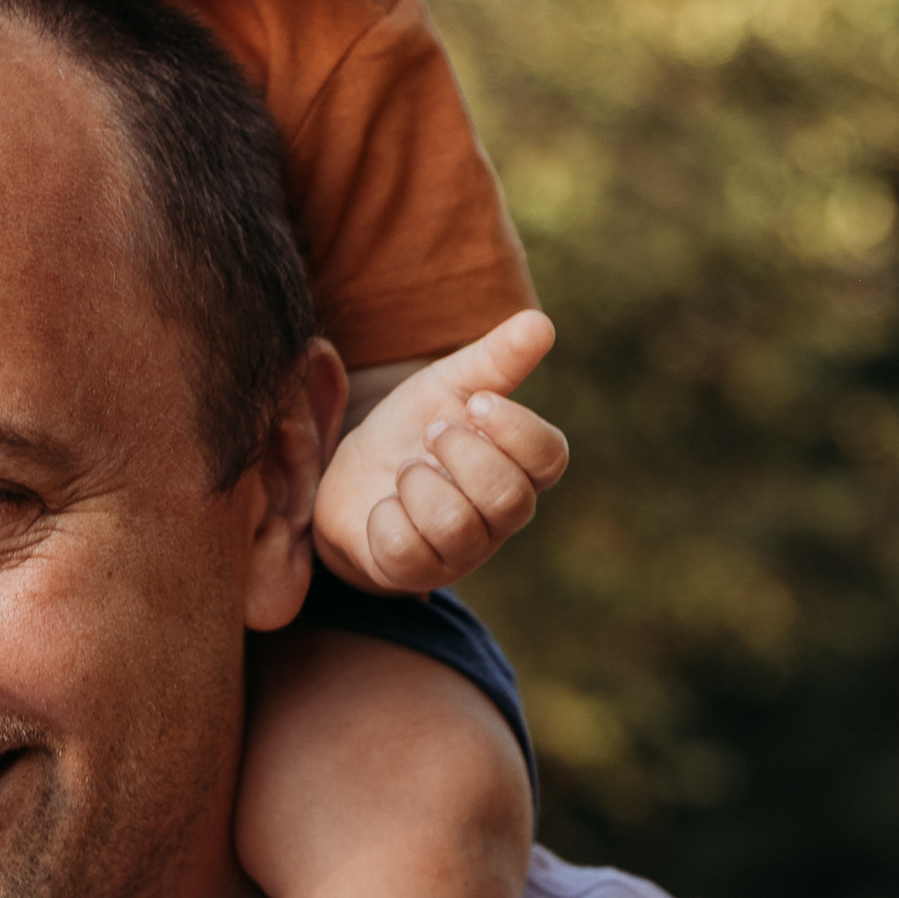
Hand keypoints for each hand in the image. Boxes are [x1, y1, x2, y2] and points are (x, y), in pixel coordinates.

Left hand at [311, 311, 566, 594]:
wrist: (348, 476)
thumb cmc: (411, 433)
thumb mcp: (446, 386)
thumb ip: (494, 360)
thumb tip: (542, 324)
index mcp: (518, 468)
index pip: (550, 456)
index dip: (516, 428)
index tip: (476, 403)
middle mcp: (498, 518)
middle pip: (508, 497)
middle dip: (462, 455)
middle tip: (430, 433)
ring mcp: (459, 552)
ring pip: (456, 526)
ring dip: (420, 485)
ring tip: (405, 469)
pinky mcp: (413, 574)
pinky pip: (407, 552)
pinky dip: (387, 518)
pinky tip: (383, 505)